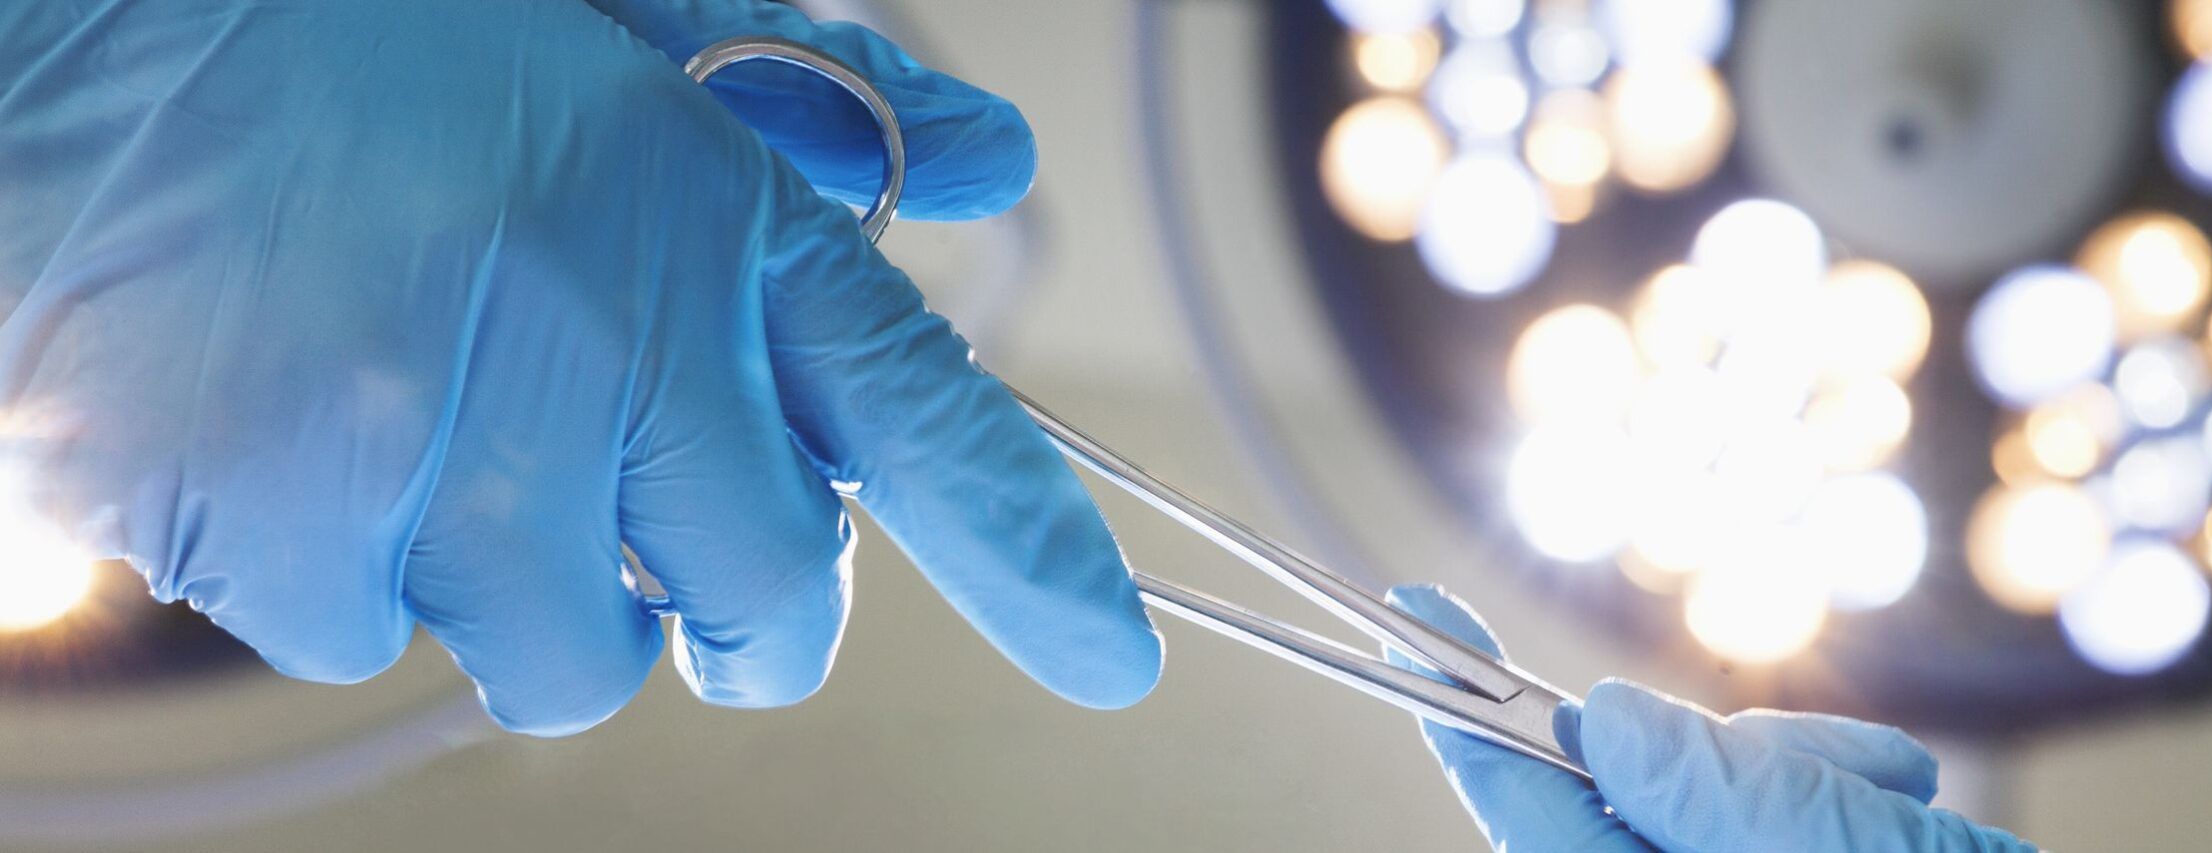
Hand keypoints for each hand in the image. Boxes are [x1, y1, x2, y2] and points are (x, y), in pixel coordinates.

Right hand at [0, 0, 1159, 733]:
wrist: (71, 34)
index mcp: (708, 215)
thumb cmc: (363, 25)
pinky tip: (296, 431)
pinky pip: (377, 642)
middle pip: (768, 606)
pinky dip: (351, 572)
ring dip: (535, 586)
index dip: (1038, 558)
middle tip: (679, 555)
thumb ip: (818, 101)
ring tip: (436, 430)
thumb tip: (983, 164)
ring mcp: (443, 454)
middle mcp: (606, 349)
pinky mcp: (285, 531)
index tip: (1115, 654)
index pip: (930, 421)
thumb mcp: (618, 21)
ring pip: (570, 655)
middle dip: (748, 614)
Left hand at [1384, 586, 2033, 852]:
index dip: (1474, 720)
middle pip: (1635, 802)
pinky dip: (1831, 805)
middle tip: (1849, 774)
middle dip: (1730, 759)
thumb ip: (1733, 796)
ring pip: (1715, 806)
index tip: (1418, 627)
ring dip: (1804, 778)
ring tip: (1902, 799)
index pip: (1536, 822)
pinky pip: (1767, 829)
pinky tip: (1902, 805)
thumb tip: (1609, 726)